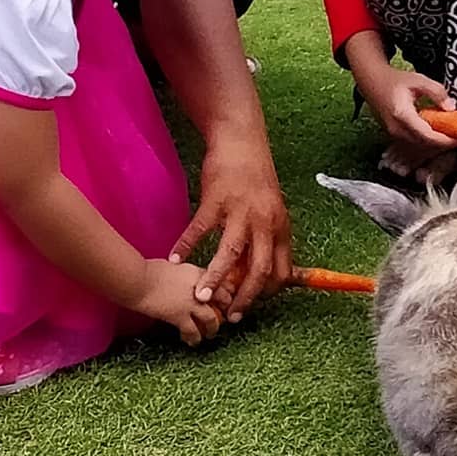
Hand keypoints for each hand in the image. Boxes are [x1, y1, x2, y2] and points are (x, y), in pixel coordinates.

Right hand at [134, 259, 222, 346]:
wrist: (138, 280)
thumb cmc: (148, 270)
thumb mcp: (172, 266)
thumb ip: (183, 274)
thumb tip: (183, 280)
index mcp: (196, 272)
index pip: (220, 282)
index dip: (225, 292)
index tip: (225, 299)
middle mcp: (199, 287)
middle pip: (222, 299)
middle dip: (225, 309)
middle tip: (224, 317)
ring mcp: (191, 303)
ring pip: (211, 319)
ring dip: (212, 328)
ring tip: (210, 334)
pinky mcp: (180, 316)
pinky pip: (192, 331)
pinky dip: (194, 338)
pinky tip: (192, 342)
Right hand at [170, 139, 291, 323]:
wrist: (241, 141)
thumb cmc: (256, 177)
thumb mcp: (272, 209)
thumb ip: (268, 237)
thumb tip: (262, 269)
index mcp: (280, 227)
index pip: (281, 269)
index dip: (268, 291)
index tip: (252, 303)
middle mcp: (264, 222)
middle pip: (259, 268)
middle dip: (244, 296)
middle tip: (229, 314)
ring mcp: (239, 211)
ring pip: (230, 253)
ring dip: (215, 278)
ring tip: (200, 296)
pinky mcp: (216, 200)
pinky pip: (200, 229)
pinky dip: (186, 245)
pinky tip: (175, 258)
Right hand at [357, 63, 456, 154]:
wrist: (373, 82)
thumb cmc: (394, 80)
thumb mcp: (418, 80)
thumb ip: (436, 92)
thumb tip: (451, 107)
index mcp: (402, 115)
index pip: (428, 135)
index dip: (446, 140)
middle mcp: (397, 129)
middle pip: (426, 143)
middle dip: (445, 143)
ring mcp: (394, 134)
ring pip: (421, 145)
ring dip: (437, 142)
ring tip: (453, 135)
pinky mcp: (395, 135)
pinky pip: (415, 141)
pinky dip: (429, 139)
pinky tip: (439, 132)